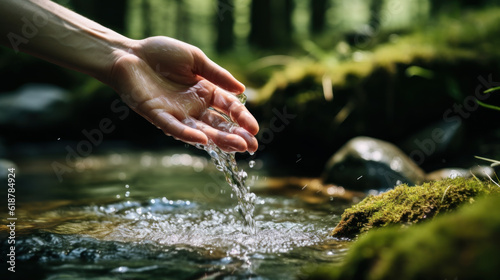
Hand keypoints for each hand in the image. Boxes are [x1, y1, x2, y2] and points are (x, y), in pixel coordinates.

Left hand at [109, 36, 258, 152]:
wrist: (130, 54)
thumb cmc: (162, 54)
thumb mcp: (195, 59)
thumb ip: (217, 75)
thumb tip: (242, 89)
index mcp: (205, 92)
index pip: (229, 109)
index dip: (243, 119)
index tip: (255, 129)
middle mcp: (194, 107)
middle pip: (219, 125)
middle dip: (236, 136)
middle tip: (252, 147)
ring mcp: (177, 114)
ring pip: (201, 130)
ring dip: (219, 139)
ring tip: (237, 146)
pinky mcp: (158, 115)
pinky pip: (175, 127)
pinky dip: (188, 134)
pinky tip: (203, 139)